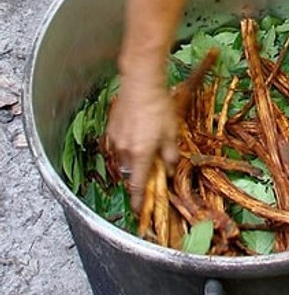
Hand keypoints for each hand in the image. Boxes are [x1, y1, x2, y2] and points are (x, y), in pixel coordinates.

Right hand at [106, 72, 177, 212]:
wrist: (140, 85)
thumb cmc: (159, 108)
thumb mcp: (171, 133)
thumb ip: (170, 155)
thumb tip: (171, 171)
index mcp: (141, 154)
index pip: (138, 185)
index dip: (139, 200)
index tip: (139, 210)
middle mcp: (124, 150)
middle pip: (131, 172)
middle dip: (140, 174)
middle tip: (152, 167)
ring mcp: (115, 140)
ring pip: (124, 159)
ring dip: (134, 159)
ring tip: (147, 145)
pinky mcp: (110, 129)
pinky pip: (118, 146)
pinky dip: (127, 147)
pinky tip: (137, 133)